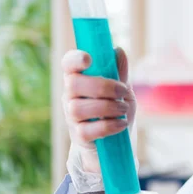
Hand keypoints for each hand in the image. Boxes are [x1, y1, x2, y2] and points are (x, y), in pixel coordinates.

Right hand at [61, 48, 136, 188]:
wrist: (116, 142)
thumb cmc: (117, 110)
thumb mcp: (123, 90)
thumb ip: (120, 73)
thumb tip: (118, 51)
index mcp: (80, 78)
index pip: (68, 64)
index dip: (74, 59)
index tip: (89, 59)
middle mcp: (70, 95)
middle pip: (73, 84)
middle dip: (102, 86)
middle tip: (123, 91)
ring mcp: (71, 116)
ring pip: (78, 108)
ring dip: (107, 107)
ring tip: (124, 109)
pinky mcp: (78, 136)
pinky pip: (87, 130)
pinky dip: (108, 126)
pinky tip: (121, 123)